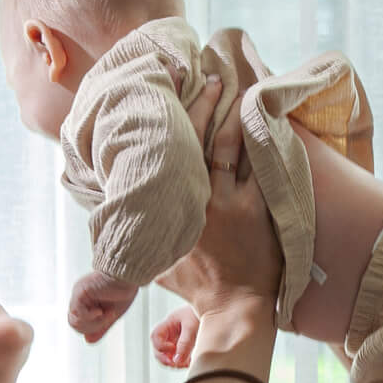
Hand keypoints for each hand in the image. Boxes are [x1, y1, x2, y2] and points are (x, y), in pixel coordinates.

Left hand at [69, 271, 138, 344]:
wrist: (128, 275)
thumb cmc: (123, 290)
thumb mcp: (111, 315)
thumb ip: (100, 327)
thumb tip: (88, 340)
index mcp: (85, 302)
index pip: (78, 324)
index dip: (91, 328)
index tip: (107, 318)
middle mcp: (79, 298)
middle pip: (74, 325)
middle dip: (91, 327)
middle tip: (106, 317)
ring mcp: (78, 294)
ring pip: (74, 321)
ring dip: (93, 322)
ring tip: (105, 313)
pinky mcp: (80, 292)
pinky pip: (78, 313)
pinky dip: (90, 316)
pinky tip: (100, 310)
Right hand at [151, 305, 200, 368]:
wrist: (214, 312)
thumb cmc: (201, 314)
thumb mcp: (192, 327)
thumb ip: (184, 343)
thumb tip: (176, 361)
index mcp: (169, 324)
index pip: (155, 336)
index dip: (160, 346)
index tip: (173, 348)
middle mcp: (170, 333)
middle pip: (158, 349)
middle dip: (165, 359)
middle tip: (176, 363)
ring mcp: (176, 341)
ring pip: (167, 357)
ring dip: (174, 363)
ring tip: (186, 363)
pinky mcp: (184, 348)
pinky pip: (178, 359)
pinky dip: (182, 363)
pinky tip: (191, 362)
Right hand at [156, 90, 282, 321]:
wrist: (234, 308)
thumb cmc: (196, 289)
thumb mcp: (158, 263)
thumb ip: (143, 239)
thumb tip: (119, 226)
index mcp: (173, 206)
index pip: (170, 153)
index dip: (172, 121)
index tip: (172, 92)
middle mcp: (198, 197)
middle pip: (200, 138)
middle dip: (203, 102)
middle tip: (207, 74)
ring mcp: (230, 201)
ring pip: (230, 145)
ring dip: (233, 113)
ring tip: (237, 85)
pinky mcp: (257, 208)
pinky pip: (260, 164)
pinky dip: (261, 139)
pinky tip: (263, 115)